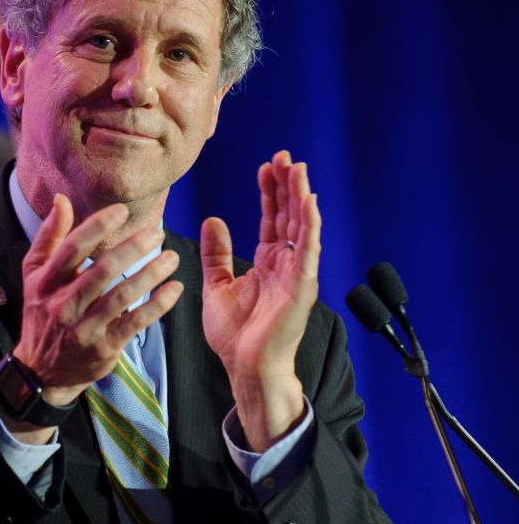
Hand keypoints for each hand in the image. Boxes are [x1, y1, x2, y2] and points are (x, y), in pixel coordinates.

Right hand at [11, 196, 181, 426]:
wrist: (41, 371)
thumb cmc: (41, 313)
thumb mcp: (34, 275)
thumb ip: (49, 237)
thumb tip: (62, 200)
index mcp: (46, 282)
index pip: (72, 249)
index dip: (98, 227)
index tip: (123, 211)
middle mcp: (63, 305)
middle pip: (102, 270)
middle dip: (134, 248)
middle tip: (158, 232)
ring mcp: (84, 329)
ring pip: (122, 295)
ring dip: (151, 274)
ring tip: (172, 257)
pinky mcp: (104, 348)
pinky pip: (135, 322)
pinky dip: (157, 305)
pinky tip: (174, 289)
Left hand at [200, 150, 319, 449]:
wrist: (245, 367)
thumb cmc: (235, 334)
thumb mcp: (217, 285)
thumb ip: (216, 254)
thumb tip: (213, 220)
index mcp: (268, 263)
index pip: (272, 219)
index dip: (270, 192)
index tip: (265, 166)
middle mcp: (287, 265)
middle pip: (290, 216)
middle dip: (287, 186)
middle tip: (284, 156)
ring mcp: (297, 275)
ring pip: (303, 227)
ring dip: (301, 197)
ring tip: (297, 169)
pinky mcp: (303, 287)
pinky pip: (309, 251)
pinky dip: (310, 227)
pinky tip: (309, 203)